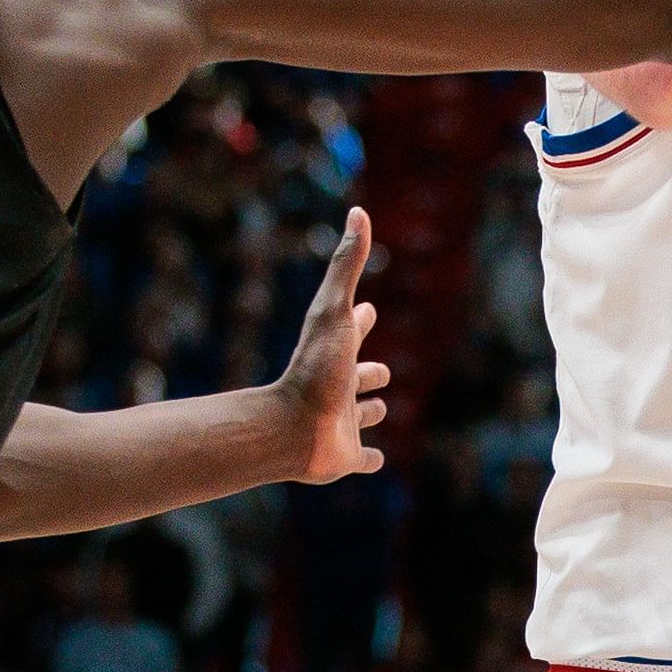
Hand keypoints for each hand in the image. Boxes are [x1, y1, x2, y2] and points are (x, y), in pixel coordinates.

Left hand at [272, 207, 388, 483]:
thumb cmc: (314, 368)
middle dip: (372, 371)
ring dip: (370, 412)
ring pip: (362, 415)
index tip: (367, 309)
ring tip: (378, 409)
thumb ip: (346, 264)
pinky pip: (363, 458)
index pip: (354, 330)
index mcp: (339, 353)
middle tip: (379, 370)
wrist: (292, 427)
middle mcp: (341, 385)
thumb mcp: (334, 311)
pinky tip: (377, 460)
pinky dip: (370, 459)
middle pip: (361, 374)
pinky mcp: (346, 454)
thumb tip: (358, 211)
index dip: (361, 319)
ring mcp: (343, 421)